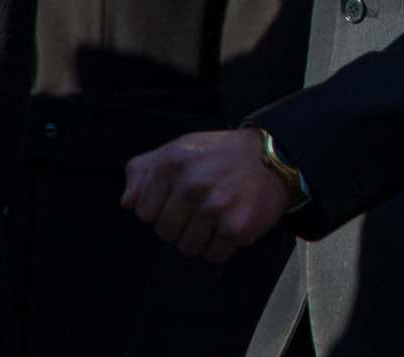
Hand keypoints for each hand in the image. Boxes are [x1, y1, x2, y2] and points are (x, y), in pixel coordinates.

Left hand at [122, 128, 295, 261]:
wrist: (275, 157)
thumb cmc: (221, 156)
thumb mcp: (179, 149)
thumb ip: (143, 169)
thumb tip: (128, 202)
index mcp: (172, 163)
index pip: (143, 212)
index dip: (161, 208)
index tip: (180, 197)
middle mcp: (192, 184)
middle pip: (165, 232)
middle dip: (182, 224)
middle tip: (203, 206)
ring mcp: (215, 206)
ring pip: (188, 247)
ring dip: (202, 238)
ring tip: (218, 216)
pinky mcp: (236, 227)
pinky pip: (214, 255)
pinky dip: (223, 246)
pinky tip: (232, 224)